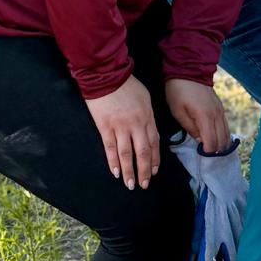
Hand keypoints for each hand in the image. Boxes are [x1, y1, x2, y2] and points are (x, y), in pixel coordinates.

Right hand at [86, 76, 159, 190]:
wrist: (106, 75)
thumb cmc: (127, 86)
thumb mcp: (145, 99)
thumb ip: (148, 117)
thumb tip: (149, 133)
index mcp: (148, 117)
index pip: (154, 143)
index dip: (155, 159)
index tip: (155, 172)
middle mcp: (136, 124)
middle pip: (143, 152)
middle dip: (145, 170)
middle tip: (144, 185)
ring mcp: (120, 127)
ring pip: (127, 154)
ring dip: (129, 171)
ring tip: (130, 184)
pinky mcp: (105, 127)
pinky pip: (110, 148)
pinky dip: (113, 162)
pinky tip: (115, 172)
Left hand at [166, 79, 230, 153]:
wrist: (189, 71)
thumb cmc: (178, 92)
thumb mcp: (178, 112)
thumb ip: (190, 128)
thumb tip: (200, 140)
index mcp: (205, 117)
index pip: (211, 141)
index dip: (208, 151)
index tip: (202, 157)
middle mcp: (217, 115)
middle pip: (221, 139)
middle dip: (216, 150)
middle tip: (208, 158)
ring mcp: (221, 110)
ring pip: (226, 133)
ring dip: (222, 144)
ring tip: (215, 152)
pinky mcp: (221, 107)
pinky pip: (226, 125)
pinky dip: (224, 135)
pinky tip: (220, 140)